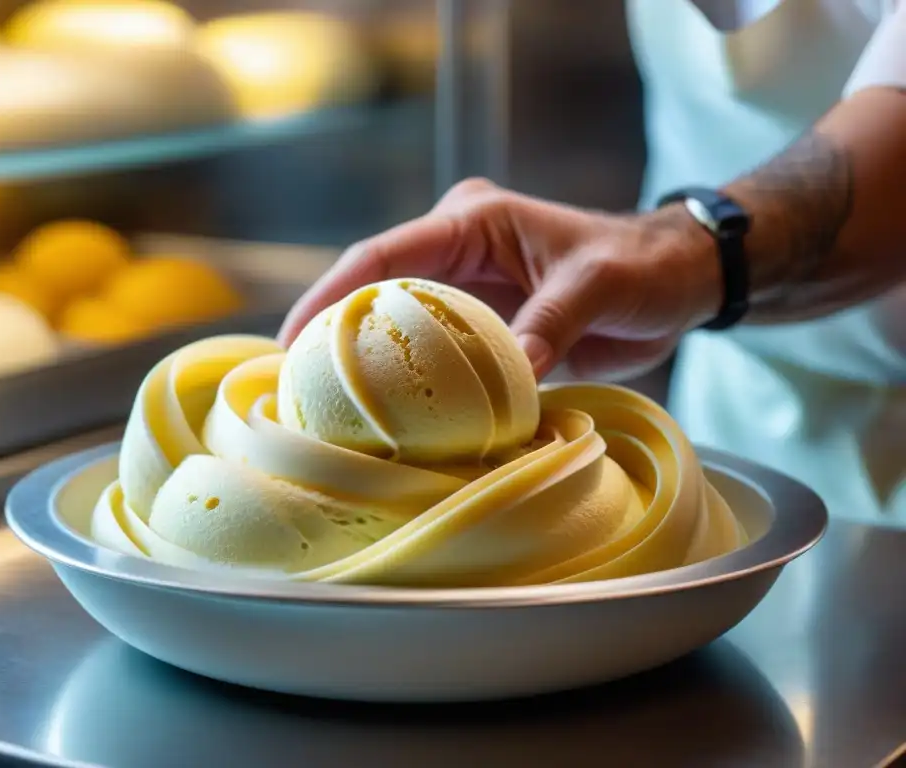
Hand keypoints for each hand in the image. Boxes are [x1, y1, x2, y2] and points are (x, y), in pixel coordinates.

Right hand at [279, 178, 720, 380]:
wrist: (677, 281)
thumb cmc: (640, 266)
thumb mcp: (596, 285)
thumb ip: (549, 323)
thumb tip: (508, 373)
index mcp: (471, 222)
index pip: (383, 253)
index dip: (331, 295)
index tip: (293, 341)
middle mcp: (458, 253)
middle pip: (377, 294)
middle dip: (336, 337)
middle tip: (299, 390)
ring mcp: (468, 293)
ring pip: (402, 331)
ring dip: (372, 366)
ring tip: (330, 413)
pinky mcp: (485, 329)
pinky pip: (439, 358)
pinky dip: (419, 386)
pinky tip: (395, 420)